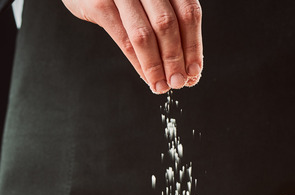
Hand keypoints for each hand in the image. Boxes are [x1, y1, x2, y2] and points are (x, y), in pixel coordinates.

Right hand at [61, 0, 203, 93]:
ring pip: (145, 34)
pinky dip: (138, 62)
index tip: (194, 71)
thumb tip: (185, 64)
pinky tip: (146, 77)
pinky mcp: (100, 3)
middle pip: (168, 24)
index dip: (193, 45)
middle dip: (176, 59)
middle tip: (179, 83)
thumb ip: (165, 19)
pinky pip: (124, 38)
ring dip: (156, 66)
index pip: (188, 13)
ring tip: (162, 86)